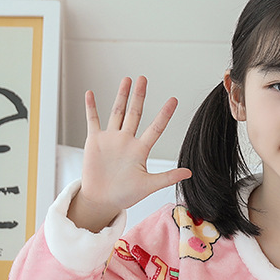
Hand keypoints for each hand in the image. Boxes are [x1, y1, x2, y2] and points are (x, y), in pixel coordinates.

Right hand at [70, 76, 191, 231]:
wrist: (103, 200)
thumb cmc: (125, 194)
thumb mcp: (148, 186)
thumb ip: (168, 177)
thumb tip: (189, 173)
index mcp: (140, 150)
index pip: (155, 128)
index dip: (164, 114)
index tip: (173, 100)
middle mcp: (127, 141)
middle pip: (135, 113)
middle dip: (139, 96)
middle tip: (144, 79)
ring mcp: (111, 139)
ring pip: (117, 112)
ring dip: (121, 96)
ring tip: (127, 80)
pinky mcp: (95, 141)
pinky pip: (93, 120)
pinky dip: (91, 107)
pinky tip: (90, 93)